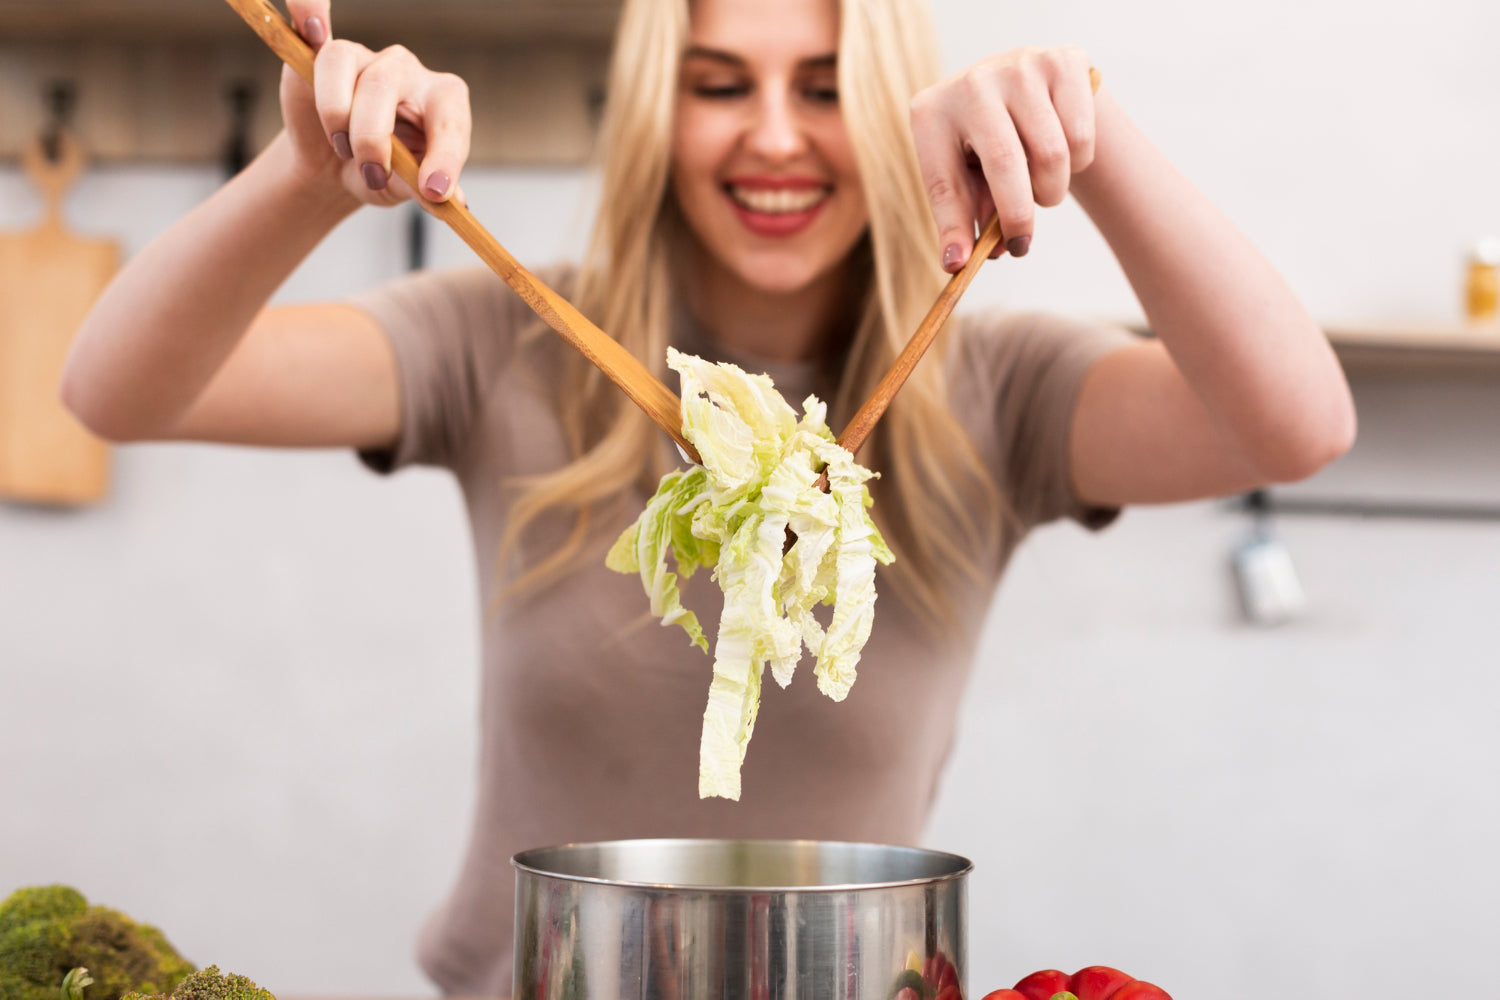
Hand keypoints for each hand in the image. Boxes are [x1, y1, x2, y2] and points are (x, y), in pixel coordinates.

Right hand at [279, 0, 470, 207]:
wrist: (339, 171)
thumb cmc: (383, 176)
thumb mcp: (403, 191)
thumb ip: (421, 190)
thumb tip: (446, 197)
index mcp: (443, 103)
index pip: (450, 119)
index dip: (445, 155)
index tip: (434, 191)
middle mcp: (409, 73)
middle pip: (385, 85)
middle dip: (372, 138)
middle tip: (372, 175)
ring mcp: (368, 60)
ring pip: (345, 69)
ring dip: (338, 118)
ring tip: (342, 150)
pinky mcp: (327, 55)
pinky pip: (315, 22)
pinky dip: (310, 10)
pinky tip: (313, 29)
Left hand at [909, 46, 1096, 270]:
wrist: (1028, 88)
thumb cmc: (986, 146)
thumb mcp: (964, 177)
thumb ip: (964, 217)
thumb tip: (960, 261)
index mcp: (932, 113)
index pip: (943, 181)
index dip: (954, 228)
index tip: (961, 264)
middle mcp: (973, 83)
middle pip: (1006, 164)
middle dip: (1018, 216)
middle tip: (1022, 243)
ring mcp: (1020, 67)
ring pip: (1052, 156)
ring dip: (1051, 191)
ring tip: (1040, 186)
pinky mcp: (1063, 62)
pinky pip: (1081, 138)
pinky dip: (1078, 163)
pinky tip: (1063, 152)